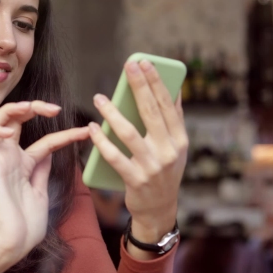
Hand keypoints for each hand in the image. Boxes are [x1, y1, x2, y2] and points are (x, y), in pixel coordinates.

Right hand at [0, 101, 90, 263]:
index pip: (45, 140)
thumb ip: (42, 167)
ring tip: (30, 108)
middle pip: (15, 120)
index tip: (87, 132)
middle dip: (33, 107)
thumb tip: (51, 149)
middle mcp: (9, 158)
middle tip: (55, 109)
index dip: (65, 133)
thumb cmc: (27, 224)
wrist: (15, 243)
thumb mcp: (41, 189)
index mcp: (23, 164)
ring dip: (11, 110)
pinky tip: (9, 131)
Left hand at [88, 60, 187, 256]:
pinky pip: (114, 156)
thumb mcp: (175, 148)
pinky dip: (102, 141)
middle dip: (139, 87)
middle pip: (151, 113)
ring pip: (129, 133)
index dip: (156, 83)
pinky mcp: (135, 179)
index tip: (145, 63)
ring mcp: (152, 166)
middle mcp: (169, 151)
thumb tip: (173, 89)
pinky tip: (92, 128)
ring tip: (99, 98)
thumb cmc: (163, 171)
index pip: (168, 105)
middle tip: (128, 67)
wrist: (159, 209)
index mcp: (179, 140)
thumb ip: (173, 121)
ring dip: (112, 113)